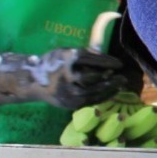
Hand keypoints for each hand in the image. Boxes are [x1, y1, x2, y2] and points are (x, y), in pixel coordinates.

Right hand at [0, 48, 126, 109]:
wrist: (34, 83)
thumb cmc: (55, 64)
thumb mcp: (67, 53)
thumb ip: (87, 54)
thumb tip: (107, 57)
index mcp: (65, 60)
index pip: (90, 59)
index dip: (107, 61)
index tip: (120, 64)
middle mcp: (65, 76)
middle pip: (91, 77)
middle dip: (109, 77)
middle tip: (122, 76)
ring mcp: (66, 91)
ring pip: (92, 91)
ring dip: (110, 88)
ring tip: (121, 83)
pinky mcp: (69, 103)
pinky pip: (90, 101)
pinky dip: (103, 96)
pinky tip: (113, 92)